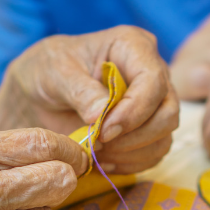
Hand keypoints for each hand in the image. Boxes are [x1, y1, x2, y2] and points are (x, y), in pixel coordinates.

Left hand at [0, 25, 178, 174]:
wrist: (42, 91)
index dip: (133, 111)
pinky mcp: (149, 128)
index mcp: (134, 46)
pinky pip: (154, 153)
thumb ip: (79, 91)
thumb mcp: (55, 72)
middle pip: (167, 112)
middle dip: (135, 136)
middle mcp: (152, 72)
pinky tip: (103, 160)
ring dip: (132, 153)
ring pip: (164, 136)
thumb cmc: (49, 70)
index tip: (104, 130)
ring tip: (97, 153)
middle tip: (100, 143)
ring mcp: (154, 102)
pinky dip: (130, 163)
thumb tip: (101, 115)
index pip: (153, 81)